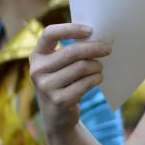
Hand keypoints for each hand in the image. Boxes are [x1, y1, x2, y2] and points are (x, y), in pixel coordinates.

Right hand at [29, 23, 110, 144]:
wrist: (57, 115)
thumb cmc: (63, 82)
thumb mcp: (60, 65)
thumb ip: (71, 51)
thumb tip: (97, 37)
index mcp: (37, 55)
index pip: (49, 33)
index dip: (70, 29)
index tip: (90, 31)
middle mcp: (37, 70)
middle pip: (72, 52)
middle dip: (94, 48)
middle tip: (108, 49)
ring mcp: (45, 87)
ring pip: (81, 67)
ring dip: (97, 66)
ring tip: (99, 67)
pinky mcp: (58, 100)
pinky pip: (85, 83)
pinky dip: (96, 79)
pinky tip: (98, 78)